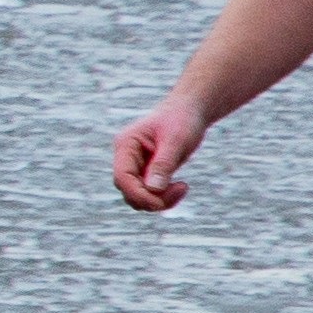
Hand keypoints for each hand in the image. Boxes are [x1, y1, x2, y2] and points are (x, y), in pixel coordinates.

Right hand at [110, 98, 204, 212]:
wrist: (189, 111)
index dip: (139, 194)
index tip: (162, 201)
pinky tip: (180, 186)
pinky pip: (148, 193)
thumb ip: (163, 164)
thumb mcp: (176, 141)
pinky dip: (163, 196)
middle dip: (153, 198)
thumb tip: (153, 190)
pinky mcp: (145, 173)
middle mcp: (126, 157)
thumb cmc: (182, 120)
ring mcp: (134, 166)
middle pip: (128, 190)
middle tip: (182, 188)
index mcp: (126, 145)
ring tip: (182, 187)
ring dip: (159, 200)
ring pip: (137, 196)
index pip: (123, 177)